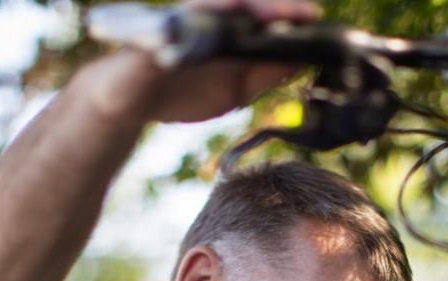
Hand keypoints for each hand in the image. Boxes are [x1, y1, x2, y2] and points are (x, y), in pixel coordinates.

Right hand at [78, 0, 319, 124]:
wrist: (130, 103)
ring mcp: (187, 18)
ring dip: (256, 6)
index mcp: (229, 31)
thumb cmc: (182, 92)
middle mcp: (211, 17)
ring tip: (282, 13)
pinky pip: (191, 13)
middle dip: (281, 7)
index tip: (318, 21)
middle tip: (310, 15)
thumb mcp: (235, 91)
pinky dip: (216, 10)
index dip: (292, 16)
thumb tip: (300, 63)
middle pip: (250, 4)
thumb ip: (263, 76)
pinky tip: (236, 11)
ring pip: (226, 2)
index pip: (264, 18)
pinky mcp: (165, 26)